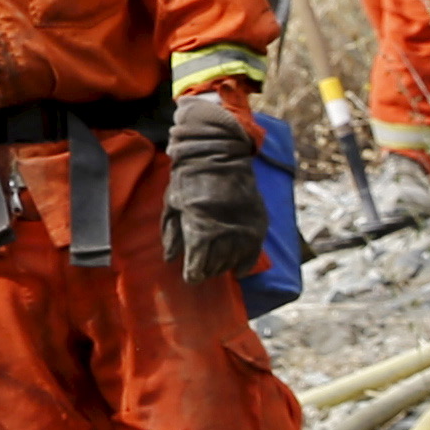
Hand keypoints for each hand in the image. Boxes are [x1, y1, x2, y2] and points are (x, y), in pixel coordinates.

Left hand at [162, 95, 271, 284]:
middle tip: (201, 269)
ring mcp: (244, 227)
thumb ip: (171, 234)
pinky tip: (237, 269)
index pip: (198, 265)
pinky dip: (245, 264)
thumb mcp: (172, 204)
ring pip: (234, 261)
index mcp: (200, 227)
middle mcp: (225, 230)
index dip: (193, 273)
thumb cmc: (189, 178)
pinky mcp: (259, 222)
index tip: (189, 276)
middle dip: (207, 270)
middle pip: (216, 266)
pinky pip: (254, 253)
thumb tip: (170, 259)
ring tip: (216, 265)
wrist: (218, 153)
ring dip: (223, 267)